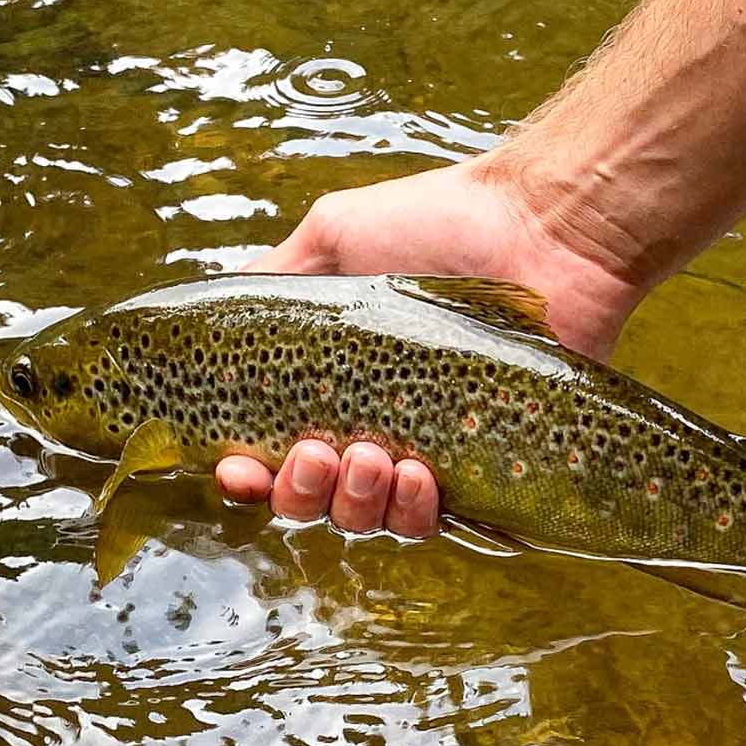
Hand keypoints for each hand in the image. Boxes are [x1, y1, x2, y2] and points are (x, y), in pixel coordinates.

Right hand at [215, 153, 645, 535]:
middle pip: (312, 498)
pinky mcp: (483, 469)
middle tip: (316, 452)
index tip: (237, 468)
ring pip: (368, 519)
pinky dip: (413, 509)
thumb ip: (274, 278)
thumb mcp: (335, 234)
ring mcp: (428, 450)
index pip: (272, 449)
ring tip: (373, 456)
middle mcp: (373, 423)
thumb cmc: (439, 223)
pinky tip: (418, 473)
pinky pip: (434, 521)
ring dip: (355, 501)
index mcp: (333, 380)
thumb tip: (206, 319)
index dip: (246, 473)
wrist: (539, 231)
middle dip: (300, 490)